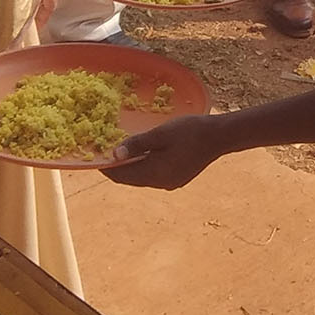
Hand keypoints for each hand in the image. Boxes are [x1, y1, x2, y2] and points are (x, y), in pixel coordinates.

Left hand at [107, 111, 224, 190]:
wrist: (219, 136)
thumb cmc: (190, 131)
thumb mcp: (160, 134)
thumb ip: (136, 145)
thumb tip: (114, 155)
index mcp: (155, 174)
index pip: (122, 176)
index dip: (107, 167)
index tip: (95, 157)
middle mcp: (161, 183)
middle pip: (131, 178)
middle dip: (118, 167)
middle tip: (107, 151)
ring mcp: (171, 182)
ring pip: (143, 177)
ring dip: (132, 166)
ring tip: (124, 150)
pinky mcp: (178, 178)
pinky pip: (154, 174)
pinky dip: (145, 166)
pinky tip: (145, 153)